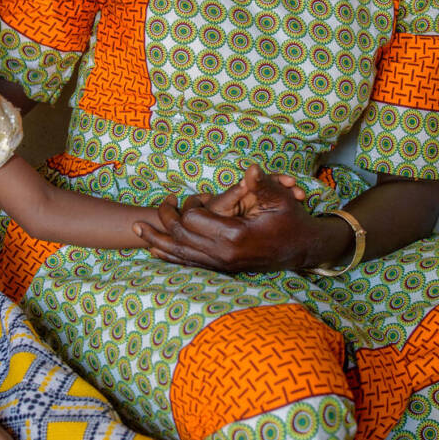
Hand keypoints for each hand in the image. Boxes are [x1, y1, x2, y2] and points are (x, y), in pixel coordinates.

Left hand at [137, 168, 341, 272]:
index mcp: (234, 236)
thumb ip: (260, 185)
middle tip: (154, 205)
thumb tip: (250, 170)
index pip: (193, 220)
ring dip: (157, 242)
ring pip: (180, 255)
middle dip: (162, 221)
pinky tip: (155, 251)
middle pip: (180, 238)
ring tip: (136, 231)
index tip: (178, 196)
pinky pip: (189, 264)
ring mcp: (222, 265)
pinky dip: (170, 256)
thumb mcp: (279, 199)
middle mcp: (223, 254)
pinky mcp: (222, 269)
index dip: (184, 206)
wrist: (302, 249)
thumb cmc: (291, 221)